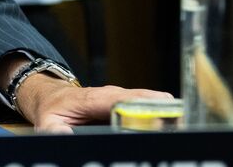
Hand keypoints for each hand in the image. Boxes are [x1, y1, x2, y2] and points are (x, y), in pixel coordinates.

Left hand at [15, 73, 170, 132]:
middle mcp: (114, 95)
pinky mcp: (129, 105)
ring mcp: (124, 98)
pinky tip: (176, 127)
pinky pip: (151, 108)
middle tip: (183, 128)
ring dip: (169, 115)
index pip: (124, 101)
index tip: (161, 120)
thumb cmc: (52, 108)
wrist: (53, 97)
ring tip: (184, 130)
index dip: (144, 108)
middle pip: (147, 100)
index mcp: (94, 99)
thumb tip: (63, 137)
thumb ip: (55, 132)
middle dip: (165, 112)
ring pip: (154, 103)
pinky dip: (164, 116)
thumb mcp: (47, 122)